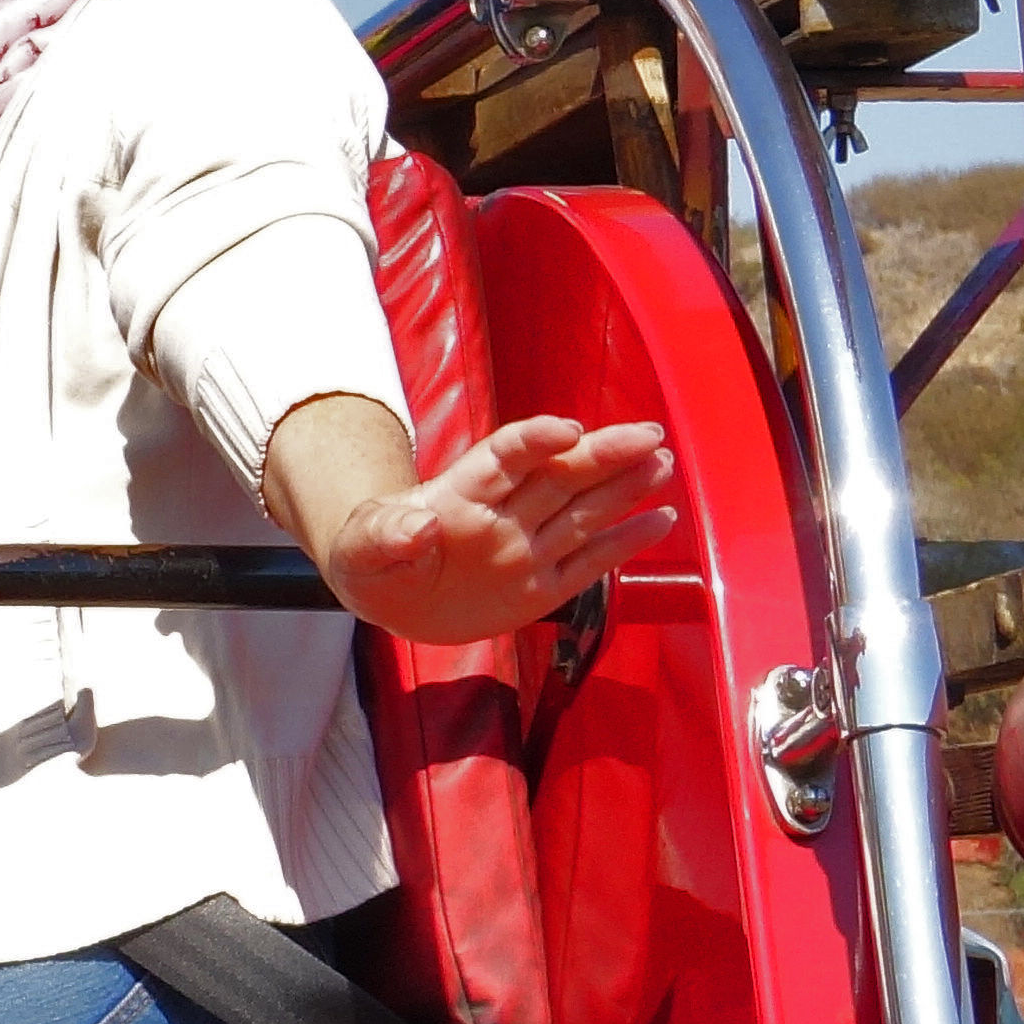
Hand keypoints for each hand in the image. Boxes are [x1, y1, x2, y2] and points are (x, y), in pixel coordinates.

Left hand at [310, 414, 675, 642]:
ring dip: (622, 486)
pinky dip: (624, 542)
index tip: (567, 430)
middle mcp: (503, 514)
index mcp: (460, 495)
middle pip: (558, 475)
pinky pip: (588, 562)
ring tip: (661, 461)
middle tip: (647, 434)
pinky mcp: (541, 586)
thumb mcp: (362, 548)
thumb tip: (417, 525)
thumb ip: (386, 536)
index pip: (503, 457)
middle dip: (602, 453)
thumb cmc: (373, 556)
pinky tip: (661, 519)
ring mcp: (527, 547)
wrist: (389, 594)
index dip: (534, 439)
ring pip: (582, 511)